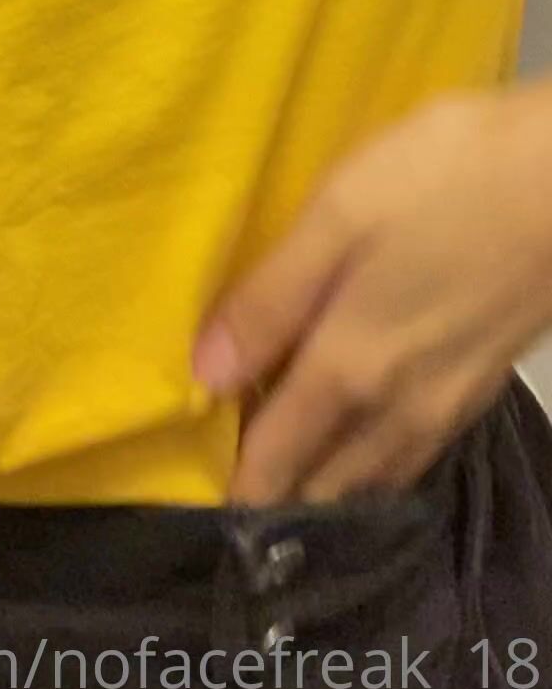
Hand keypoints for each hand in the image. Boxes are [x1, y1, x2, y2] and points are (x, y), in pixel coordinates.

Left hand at [192, 83, 551, 505]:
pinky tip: (368, 454)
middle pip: (329, 484)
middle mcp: (399, 408)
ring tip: (291, 493)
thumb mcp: (339, 215)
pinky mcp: (485, 385)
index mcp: (350, 368)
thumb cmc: (444, 179)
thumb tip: (203, 376)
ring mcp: (451, 403)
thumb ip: (272, 297)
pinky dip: (379, 472)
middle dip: (282, 503)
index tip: (205, 508)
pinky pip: (416, 457)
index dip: (240, 489)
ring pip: (377, 478)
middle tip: (236, 504)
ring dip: (332, 493)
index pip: (278, 456)